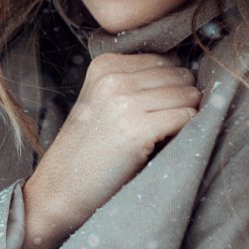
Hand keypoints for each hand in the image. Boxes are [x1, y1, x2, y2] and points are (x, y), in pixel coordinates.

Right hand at [13, 52, 202, 248]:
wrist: (61, 188)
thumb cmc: (88, 149)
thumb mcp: (100, 100)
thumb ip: (134, 81)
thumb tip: (188, 75)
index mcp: (104, 65)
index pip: (164, 60)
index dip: (169, 85)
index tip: (156, 108)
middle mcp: (113, 78)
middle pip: (178, 75)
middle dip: (180, 98)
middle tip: (163, 124)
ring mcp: (124, 102)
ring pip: (187, 95)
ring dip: (185, 115)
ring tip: (162, 134)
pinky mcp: (137, 129)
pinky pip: (186, 117)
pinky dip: (185, 131)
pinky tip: (163, 144)